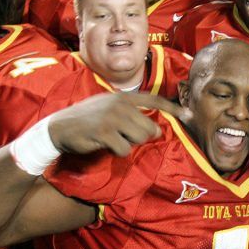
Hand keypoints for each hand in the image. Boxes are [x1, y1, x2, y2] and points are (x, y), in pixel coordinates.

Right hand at [47, 92, 184, 156]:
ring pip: (140, 138)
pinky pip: (124, 149)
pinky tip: (104, 144)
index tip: (189, 115)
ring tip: (112, 139)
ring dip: (128, 144)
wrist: (59, 127)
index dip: (172, 108)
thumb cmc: (87, 120)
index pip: (153, 100)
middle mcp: (120, 104)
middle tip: (121, 136)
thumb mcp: (109, 109)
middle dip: (139, 137)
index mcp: (123, 97)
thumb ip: (131, 115)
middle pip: (149, 127)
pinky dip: (116, 151)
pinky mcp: (105, 132)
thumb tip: (156, 130)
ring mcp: (113, 117)